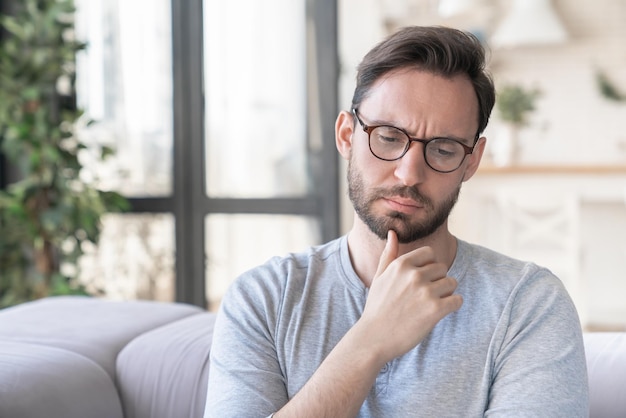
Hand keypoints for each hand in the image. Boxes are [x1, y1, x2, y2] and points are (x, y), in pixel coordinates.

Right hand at [358, 230, 462, 362]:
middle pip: (442, 268)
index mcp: (401, 264)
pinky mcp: (435, 310)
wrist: (374, 338)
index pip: (430, 253)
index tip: (420, 282)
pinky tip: (438, 313)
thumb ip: (389, 254)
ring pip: (452, 283)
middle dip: (437, 281)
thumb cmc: (377, 308)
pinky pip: (457, 300)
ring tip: (429, 305)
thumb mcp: (379, 277)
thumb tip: (392, 232)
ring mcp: (425, 292)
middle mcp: (414, 274)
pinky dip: (452, 306)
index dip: (428, 267)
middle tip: (423, 297)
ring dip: (446, 294)